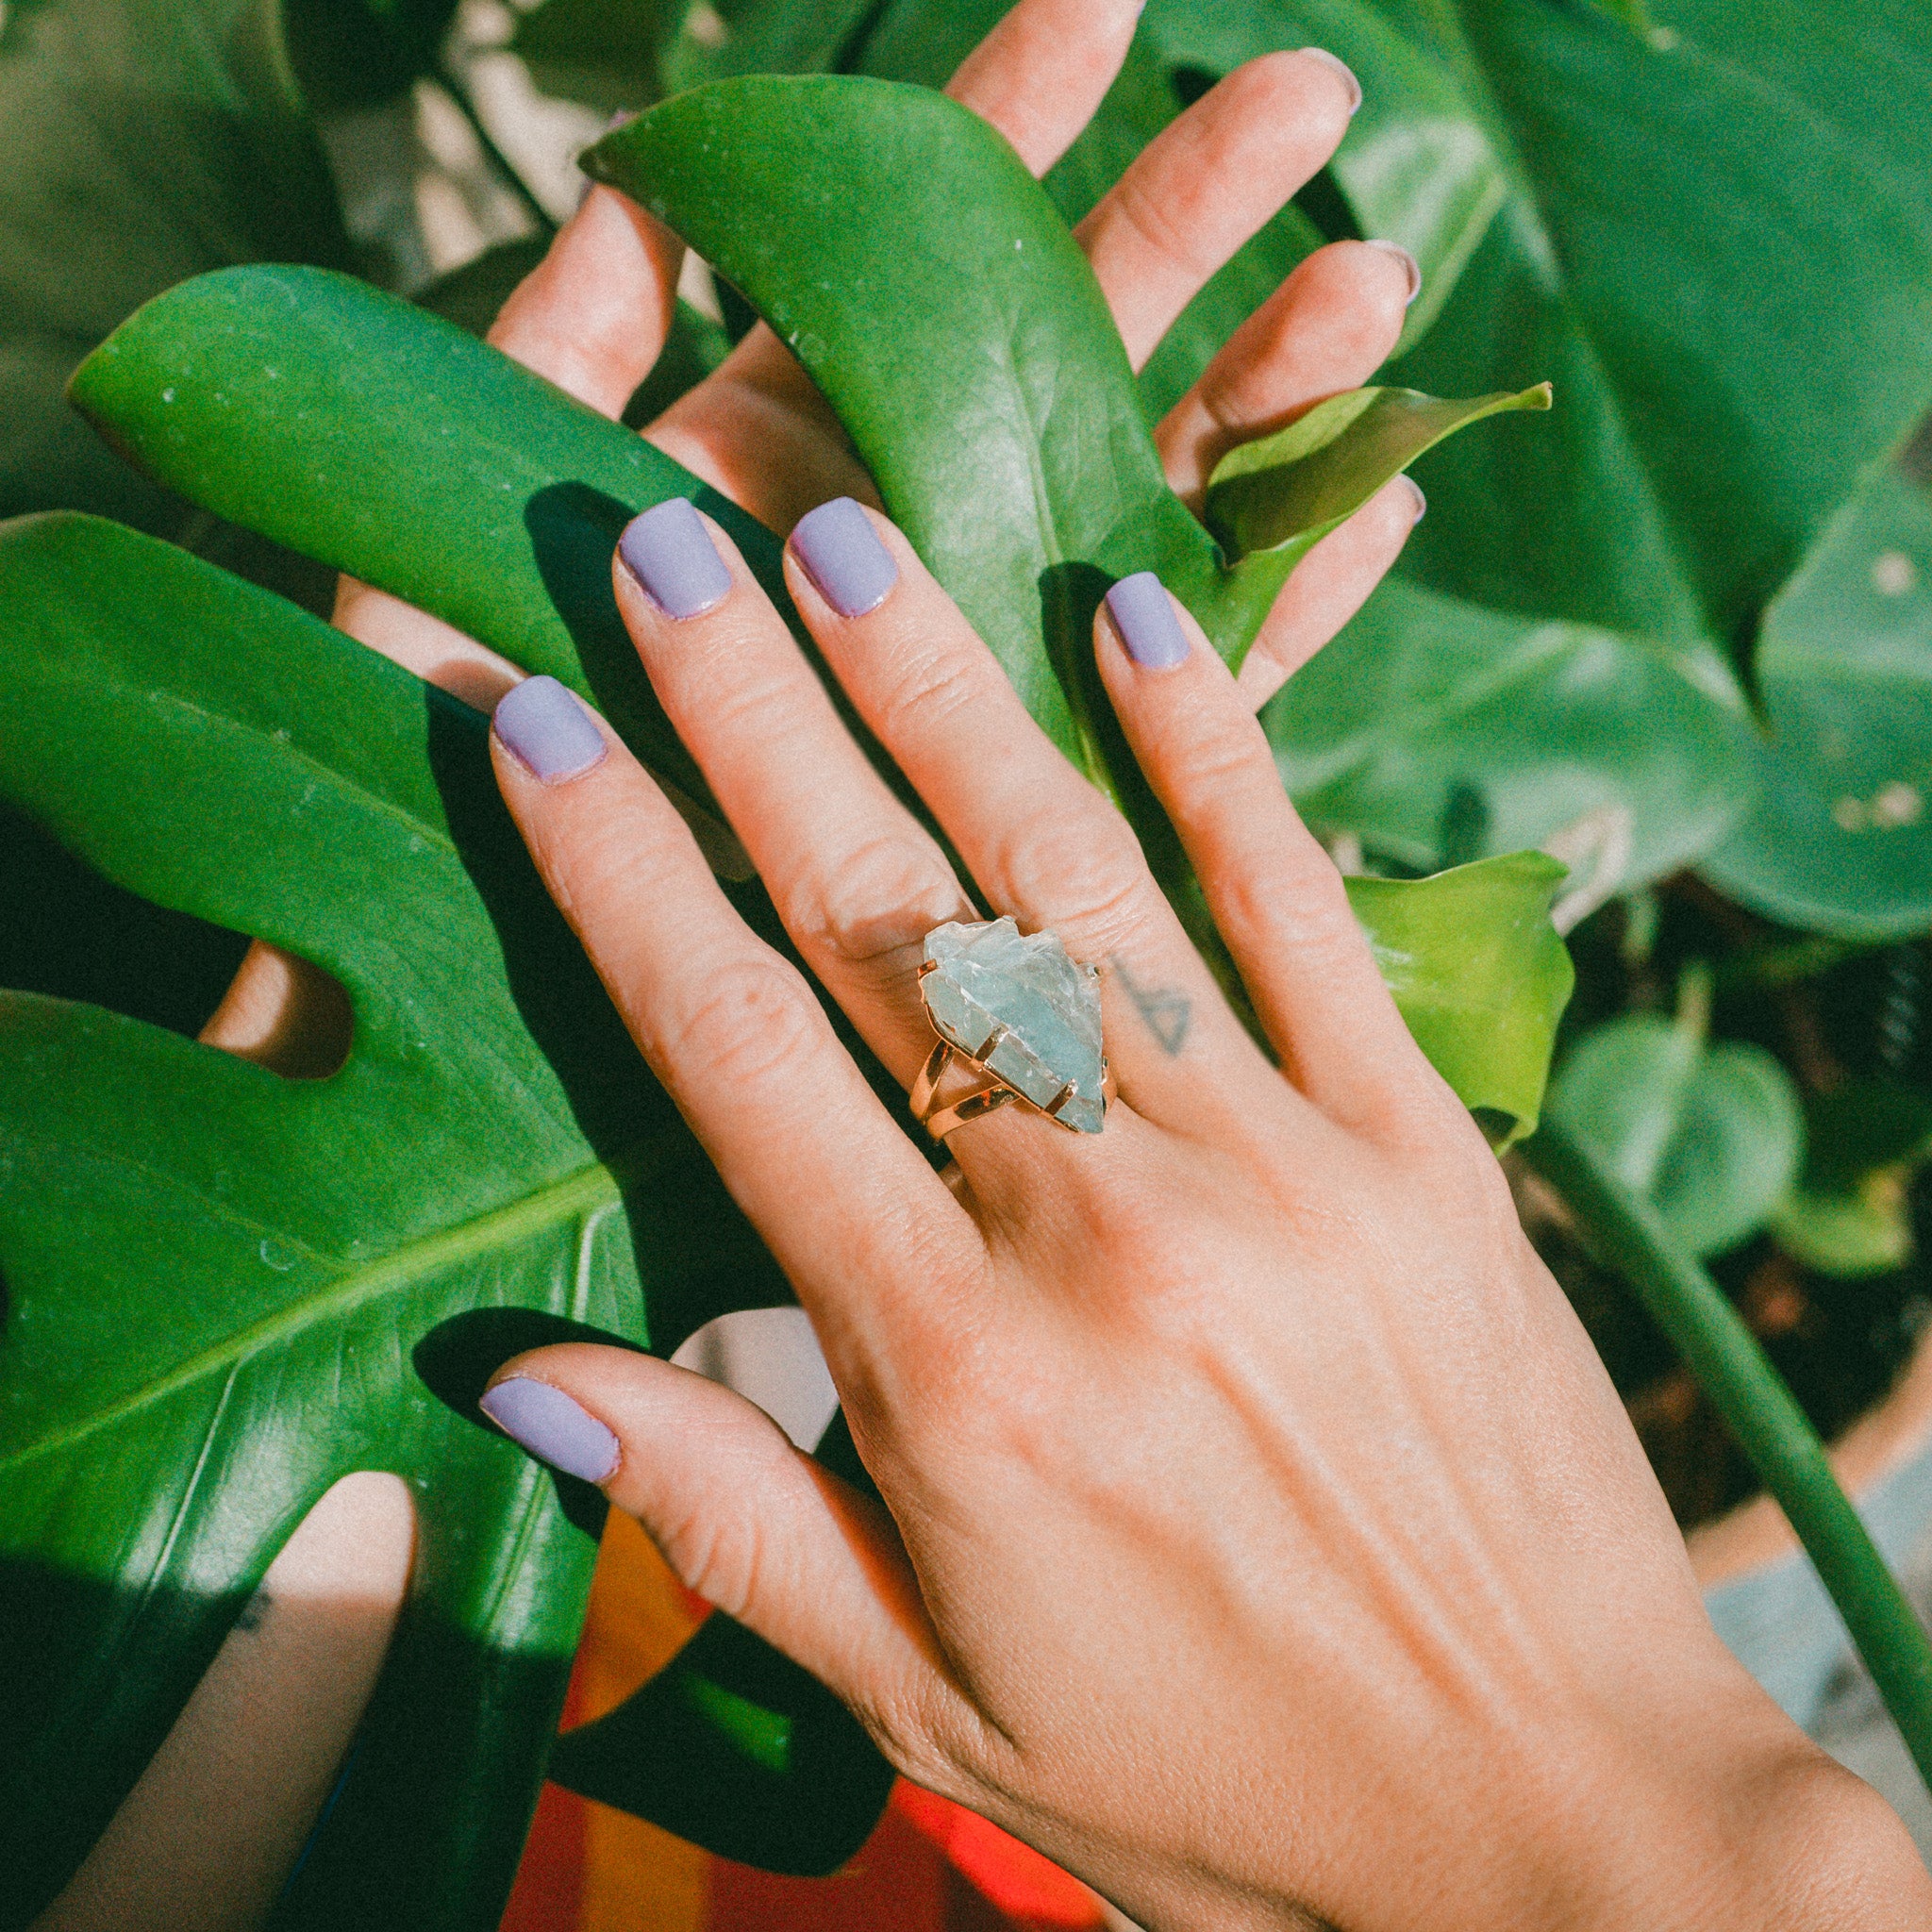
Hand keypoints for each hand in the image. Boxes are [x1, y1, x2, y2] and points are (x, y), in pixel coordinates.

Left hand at [202, 0, 1421, 1068]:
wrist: (471, 948)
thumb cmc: (432, 736)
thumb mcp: (455, 512)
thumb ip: (557, 349)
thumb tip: (638, 175)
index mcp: (777, 448)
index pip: (911, 259)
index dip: (1006, 124)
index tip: (1106, 5)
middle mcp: (896, 537)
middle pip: (1070, 357)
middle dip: (1189, 226)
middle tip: (1313, 108)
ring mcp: (971, 662)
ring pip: (1149, 506)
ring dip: (1264, 396)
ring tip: (1367, 291)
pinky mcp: (1021, 795)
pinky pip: (1172, 703)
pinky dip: (1275, 609)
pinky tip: (1376, 512)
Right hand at [477, 499, 1926, 1931]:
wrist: (1555, 1823)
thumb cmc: (1214, 1775)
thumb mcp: (925, 1694)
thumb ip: (721, 1516)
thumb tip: (516, 1376)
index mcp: (952, 1371)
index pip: (734, 1065)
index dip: (621, 876)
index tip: (537, 724)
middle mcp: (1103, 1234)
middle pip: (888, 928)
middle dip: (755, 716)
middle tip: (661, 547)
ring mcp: (1278, 1167)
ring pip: (1072, 881)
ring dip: (944, 688)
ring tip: (843, 532)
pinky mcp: (1419, 1143)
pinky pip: (1304, 908)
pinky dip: (1217, 750)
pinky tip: (1135, 607)